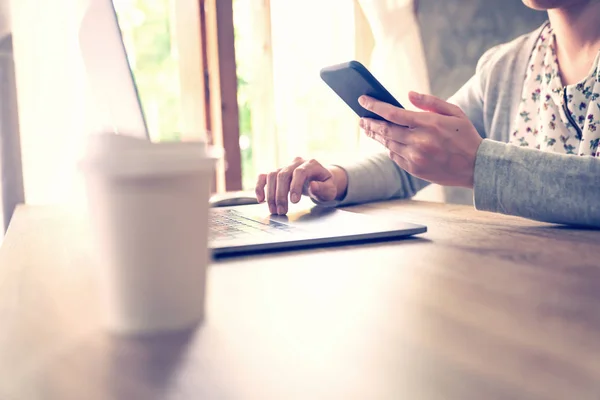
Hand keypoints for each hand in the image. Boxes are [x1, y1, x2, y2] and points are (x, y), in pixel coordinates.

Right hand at [255, 157, 347, 214]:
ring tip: (274, 210)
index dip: (295, 186)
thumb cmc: (325, 186)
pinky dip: (260, 187)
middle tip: (282, 211)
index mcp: (311, 164)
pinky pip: (264, 176)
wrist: (320, 181)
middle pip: (283, 174)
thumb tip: (312, 186)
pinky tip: (261, 200)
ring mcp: (285, 167)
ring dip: (271, 194)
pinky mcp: (277, 173)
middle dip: (281, 195)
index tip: (294, 202)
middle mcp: (296, 163)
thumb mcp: (330, 190)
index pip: (299, 172)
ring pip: (272, 175)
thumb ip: (323, 189)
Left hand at [359, 91, 482, 187]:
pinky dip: (389, 147)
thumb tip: (409, 94)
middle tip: (361, 118)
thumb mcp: (454, 112)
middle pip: (385, 130)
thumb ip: (430, 102)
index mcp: (428, 124)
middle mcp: (419, 141)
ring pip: (388, 144)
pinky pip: (395, 156)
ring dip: (376, 135)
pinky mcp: (415, 169)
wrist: (476, 167)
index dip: (375, 106)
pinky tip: (387, 142)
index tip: (363, 100)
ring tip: (368, 128)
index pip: (393, 113)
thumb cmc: (465, 136)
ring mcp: (415, 157)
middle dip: (370, 122)